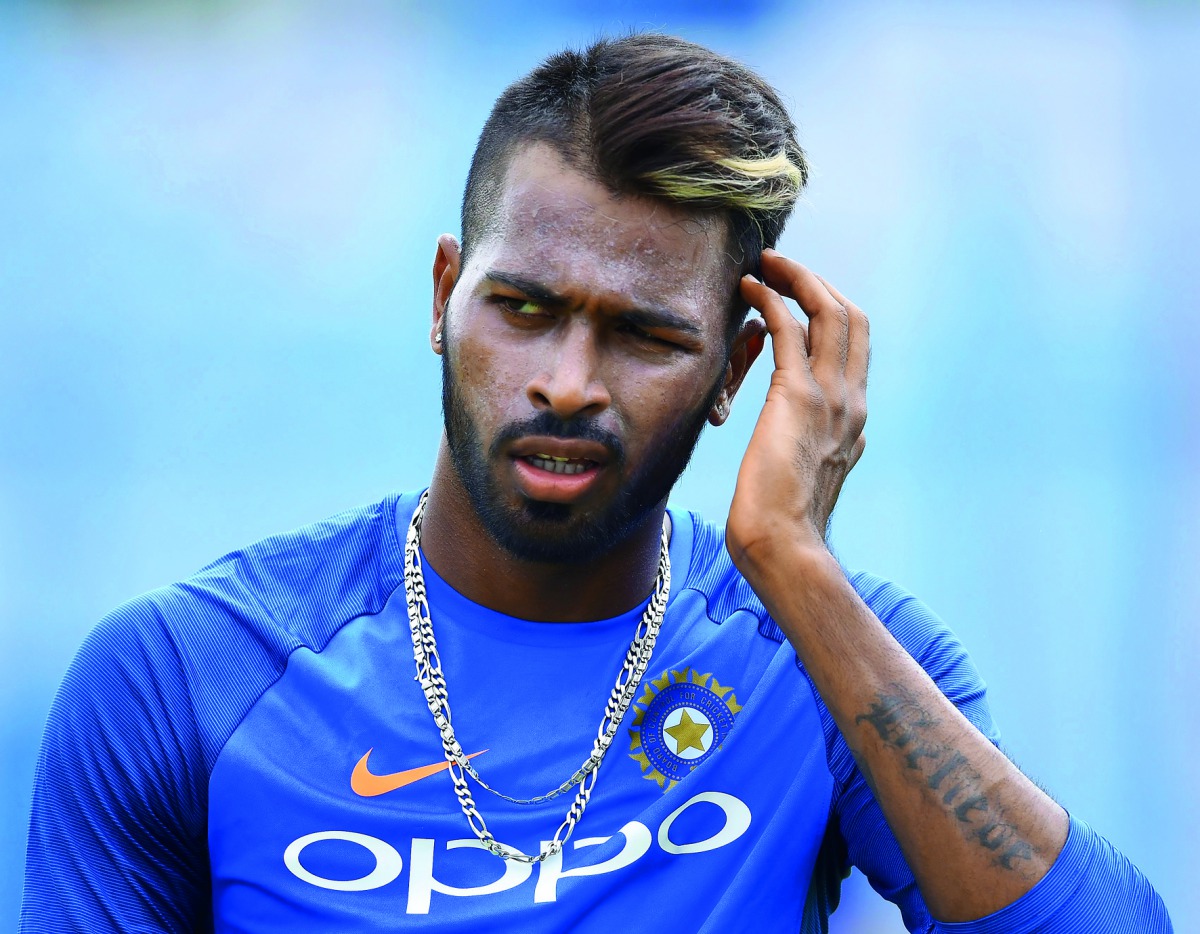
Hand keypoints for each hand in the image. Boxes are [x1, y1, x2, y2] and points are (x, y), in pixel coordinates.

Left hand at [726, 250, 868, 573]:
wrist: (784, 545)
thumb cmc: (780, 524)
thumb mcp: (801, 477)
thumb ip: (803, 447)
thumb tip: (786, 436)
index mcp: (854, 421)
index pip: (854, 348)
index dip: (829, 312)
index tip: (797, 296)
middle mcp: (852, 403)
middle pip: (852, 319)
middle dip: (818, 284)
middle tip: (781, 267)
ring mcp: (832, 398)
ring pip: (829, 313)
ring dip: (798, 279)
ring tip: (766, 264)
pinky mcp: (799, 397)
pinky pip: (790, 329)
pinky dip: (771, 300)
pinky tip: (749, 288)